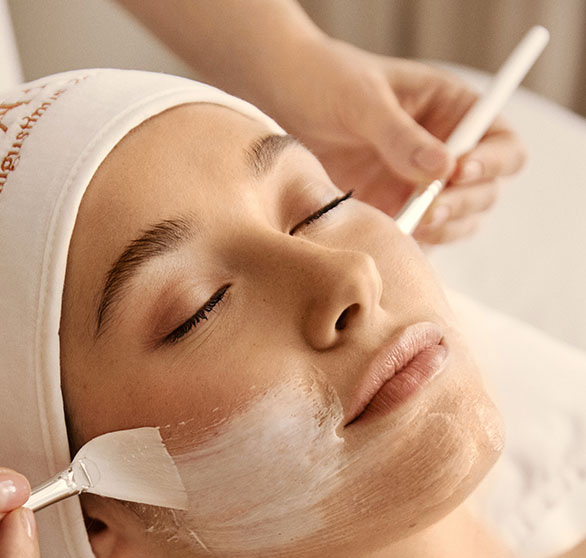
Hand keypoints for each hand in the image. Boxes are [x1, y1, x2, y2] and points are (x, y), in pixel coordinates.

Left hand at [256, 37, 526, 244]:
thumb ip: (400, 135)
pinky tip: (391, 246)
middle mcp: (445, 153)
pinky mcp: (393, 215)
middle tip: (427, 209)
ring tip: (408, 226)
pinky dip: (411, 248)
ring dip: (442, 230)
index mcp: (453, 112)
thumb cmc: (326, 82)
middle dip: (462, 203)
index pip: (503, 144)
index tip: (457, 172)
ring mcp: (420, 189)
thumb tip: (445, 169)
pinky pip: (418, 242)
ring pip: (459, 222)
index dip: (491, 163)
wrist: (280, 102)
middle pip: (486, 192)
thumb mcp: (362, 101)